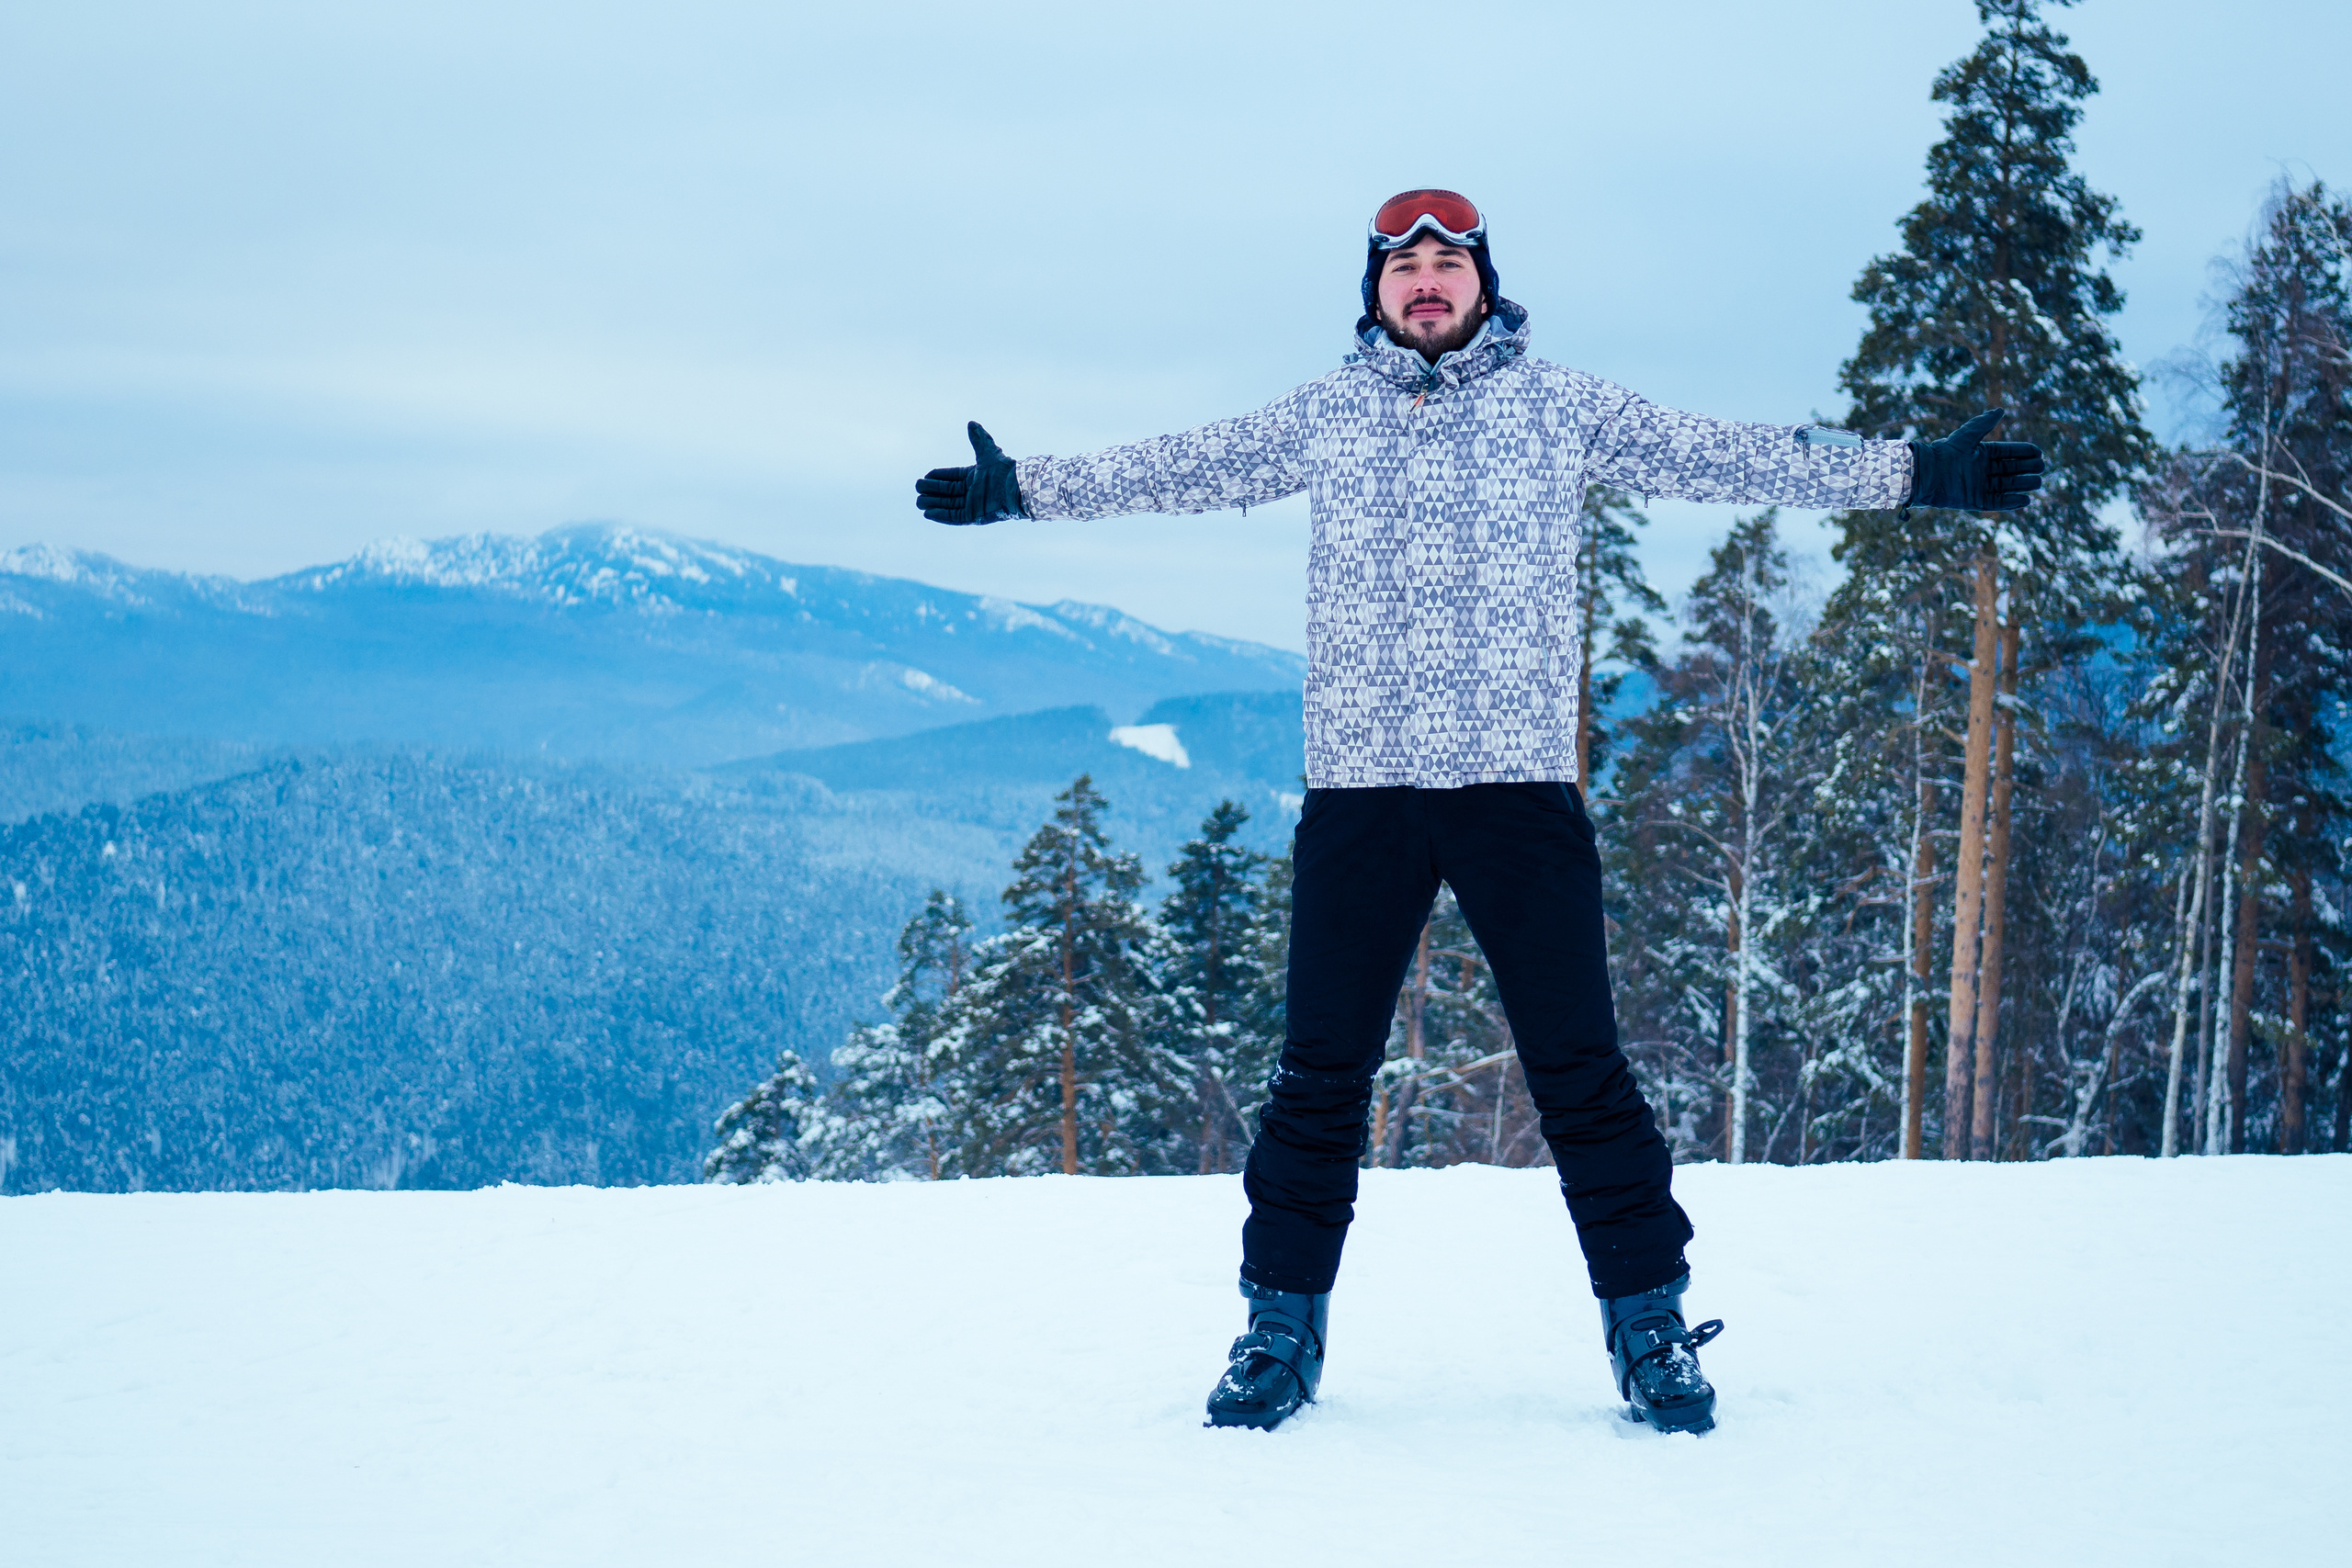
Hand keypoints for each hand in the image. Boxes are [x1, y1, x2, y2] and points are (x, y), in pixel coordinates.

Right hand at [914, 422, 1025, 524]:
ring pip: (948, 505)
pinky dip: (942, 516)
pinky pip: (954, 517)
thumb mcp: (988, 452)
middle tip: (917, 487)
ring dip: (933, 504)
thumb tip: (972, 423)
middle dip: (932, 490)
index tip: (925, 476)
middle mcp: (973, 492)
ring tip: (919, 502)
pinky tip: (929, 514)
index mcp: (974, 477)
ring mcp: (973, 505)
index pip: (951, 477)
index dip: (938, 477)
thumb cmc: (1004, 470)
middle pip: (947, 492)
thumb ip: (979, 439)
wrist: (1015, 487)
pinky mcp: (974, 517)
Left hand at [1906, 409, 2044, 512]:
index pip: (2008, 453)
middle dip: (2027, 469)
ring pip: (2007, 486)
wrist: (1925, 474)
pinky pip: (1996, 502)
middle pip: (2011, 469)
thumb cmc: (1944, 453)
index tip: (2039, 452)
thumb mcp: (1965, 437)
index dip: (2024, 452)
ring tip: (2037, 483)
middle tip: (2041, 467)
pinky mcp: (1974, 501)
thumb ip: (1983, 424)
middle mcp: (1982, 470)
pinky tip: (2025, 500)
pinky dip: (2010, 503)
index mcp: (1982, 454)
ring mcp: (1979, 485)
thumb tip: (2000, 410)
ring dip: (2023, 485)